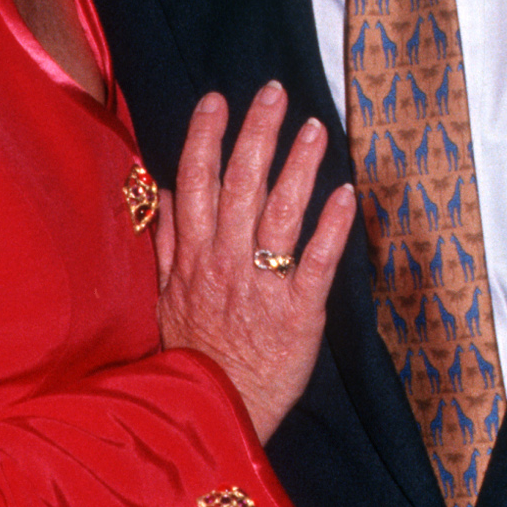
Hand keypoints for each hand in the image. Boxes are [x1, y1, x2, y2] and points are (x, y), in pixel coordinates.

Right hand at [153, 84, 355, 442]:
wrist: (214, 413)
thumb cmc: (191, 357)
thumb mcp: (161, 297)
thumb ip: (163, 243)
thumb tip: (161, 194)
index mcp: (191, 257)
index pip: (196, 184)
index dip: (206, 138)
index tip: (218, 100)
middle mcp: (224, 263)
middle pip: (240, 185)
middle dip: (257, 134)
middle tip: (274, 93)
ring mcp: (261, 286)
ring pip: (279, 214)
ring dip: (298, 167)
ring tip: (315, 129)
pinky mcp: (297, 313)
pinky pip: (316, 262)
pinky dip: (330, 228)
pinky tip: (345, 194)